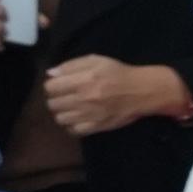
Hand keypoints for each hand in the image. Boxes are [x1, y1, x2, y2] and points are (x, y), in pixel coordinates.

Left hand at [41, 57, 185, 137]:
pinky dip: (71, 125)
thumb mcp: (96, 61)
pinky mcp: (96, 127)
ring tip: (70, 108)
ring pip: (60, 119)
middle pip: (53, 104)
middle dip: (56, 99)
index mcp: (82, 80)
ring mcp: (89, 115)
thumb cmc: (118, 73)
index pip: (50, 87)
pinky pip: (73, 130)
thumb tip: (51, 74)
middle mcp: (83, 99)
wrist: (141, 91)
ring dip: (62, 113)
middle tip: (65, 97)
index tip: (59, 85)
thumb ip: (71, 65)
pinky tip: (78, 118)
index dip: (52, 85)